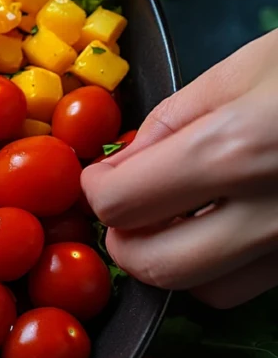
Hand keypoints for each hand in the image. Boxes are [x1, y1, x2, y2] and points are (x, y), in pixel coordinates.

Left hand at [82, 30, 277, 307]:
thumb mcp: (248, 65)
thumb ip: (173, 120)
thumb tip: (121, 164)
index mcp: (238, 150)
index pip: (121, 205)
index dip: (98, 190)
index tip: (104, 174)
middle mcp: (274, 216)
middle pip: (157, 269)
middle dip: (126, 240)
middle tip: (130, 205)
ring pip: (207, 292)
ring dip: (177, 260)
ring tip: (185, 213)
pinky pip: (259, 285)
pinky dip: (229, 265)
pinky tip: (236, 220)